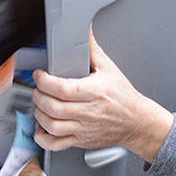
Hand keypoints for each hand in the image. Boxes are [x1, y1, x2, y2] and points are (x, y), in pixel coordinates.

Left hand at [32, 31, 174, 163]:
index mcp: (94, 92)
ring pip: (52, 126)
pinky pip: (56, 145)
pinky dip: (43, 137)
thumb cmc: (124, 97)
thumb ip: (92, 50)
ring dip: (39, 114)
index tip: (40, 75)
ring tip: (41, 105)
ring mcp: (84, 128)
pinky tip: (43, 127)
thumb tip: (84, 30)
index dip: (45, 81)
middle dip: (39, 96)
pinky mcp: (81, 141)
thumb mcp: (109, 69)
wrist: (137, 122)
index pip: (62, 89)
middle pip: (53, 107)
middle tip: (39, 89)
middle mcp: (88, 112)